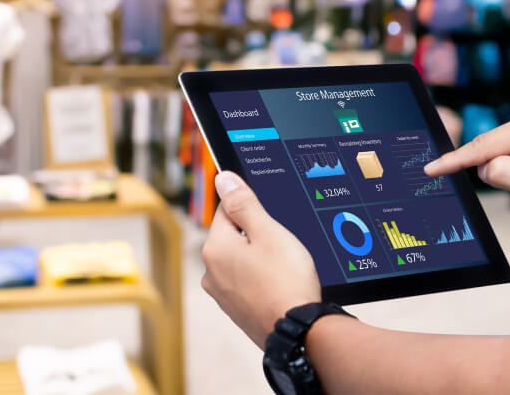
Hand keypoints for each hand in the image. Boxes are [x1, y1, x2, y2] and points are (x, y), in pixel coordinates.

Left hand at [202, 171, 321, 345]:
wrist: (299, 331)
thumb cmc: (286, 280)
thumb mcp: (268, 232)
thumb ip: (244, 203)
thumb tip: (222, 178)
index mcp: (214, 248)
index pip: (227, 209)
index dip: (252, 207)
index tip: (271, 217)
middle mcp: (211, 272)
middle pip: (233, 236)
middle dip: (256, 235)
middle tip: (282, 245)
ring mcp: (222, 294)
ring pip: (242, 260)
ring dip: (260, 258)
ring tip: (284, 267)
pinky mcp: (236, 310)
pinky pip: (247, 282)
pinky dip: (262, 279)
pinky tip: (280, 284)